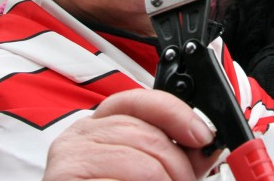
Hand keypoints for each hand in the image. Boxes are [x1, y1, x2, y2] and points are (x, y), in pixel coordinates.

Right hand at [43, 89, 218, 180]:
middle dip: (177, 162)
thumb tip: (208, 148)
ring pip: (140, 163)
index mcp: (99, 125)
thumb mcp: (146, 169)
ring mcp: (69, 159)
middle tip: (186, 180)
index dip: (176, 113)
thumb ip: (175, 156)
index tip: (203, 135)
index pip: (139, 101)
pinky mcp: (65, 180)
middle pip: (144, 133)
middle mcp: (79, 136)